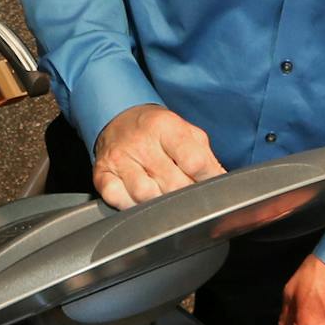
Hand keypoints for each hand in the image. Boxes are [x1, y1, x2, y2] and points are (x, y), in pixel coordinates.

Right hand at [90, 104, 223, 208]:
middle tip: (191, 196)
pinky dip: (131, 206)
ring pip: (146, 195)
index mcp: (165, 127)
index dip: (208, 178)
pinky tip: (140, 201)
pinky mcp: (102, 174)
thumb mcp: (186, 133)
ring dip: (161, 204)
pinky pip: (118, 199)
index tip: (211, 185)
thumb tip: (221, 183)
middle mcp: (140, 143)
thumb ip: (206, 157)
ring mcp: (120, 159)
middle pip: (173, 184)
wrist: (119, 118)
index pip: (194, 160)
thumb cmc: (157, 131)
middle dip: (188, 196)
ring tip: (166, 199)